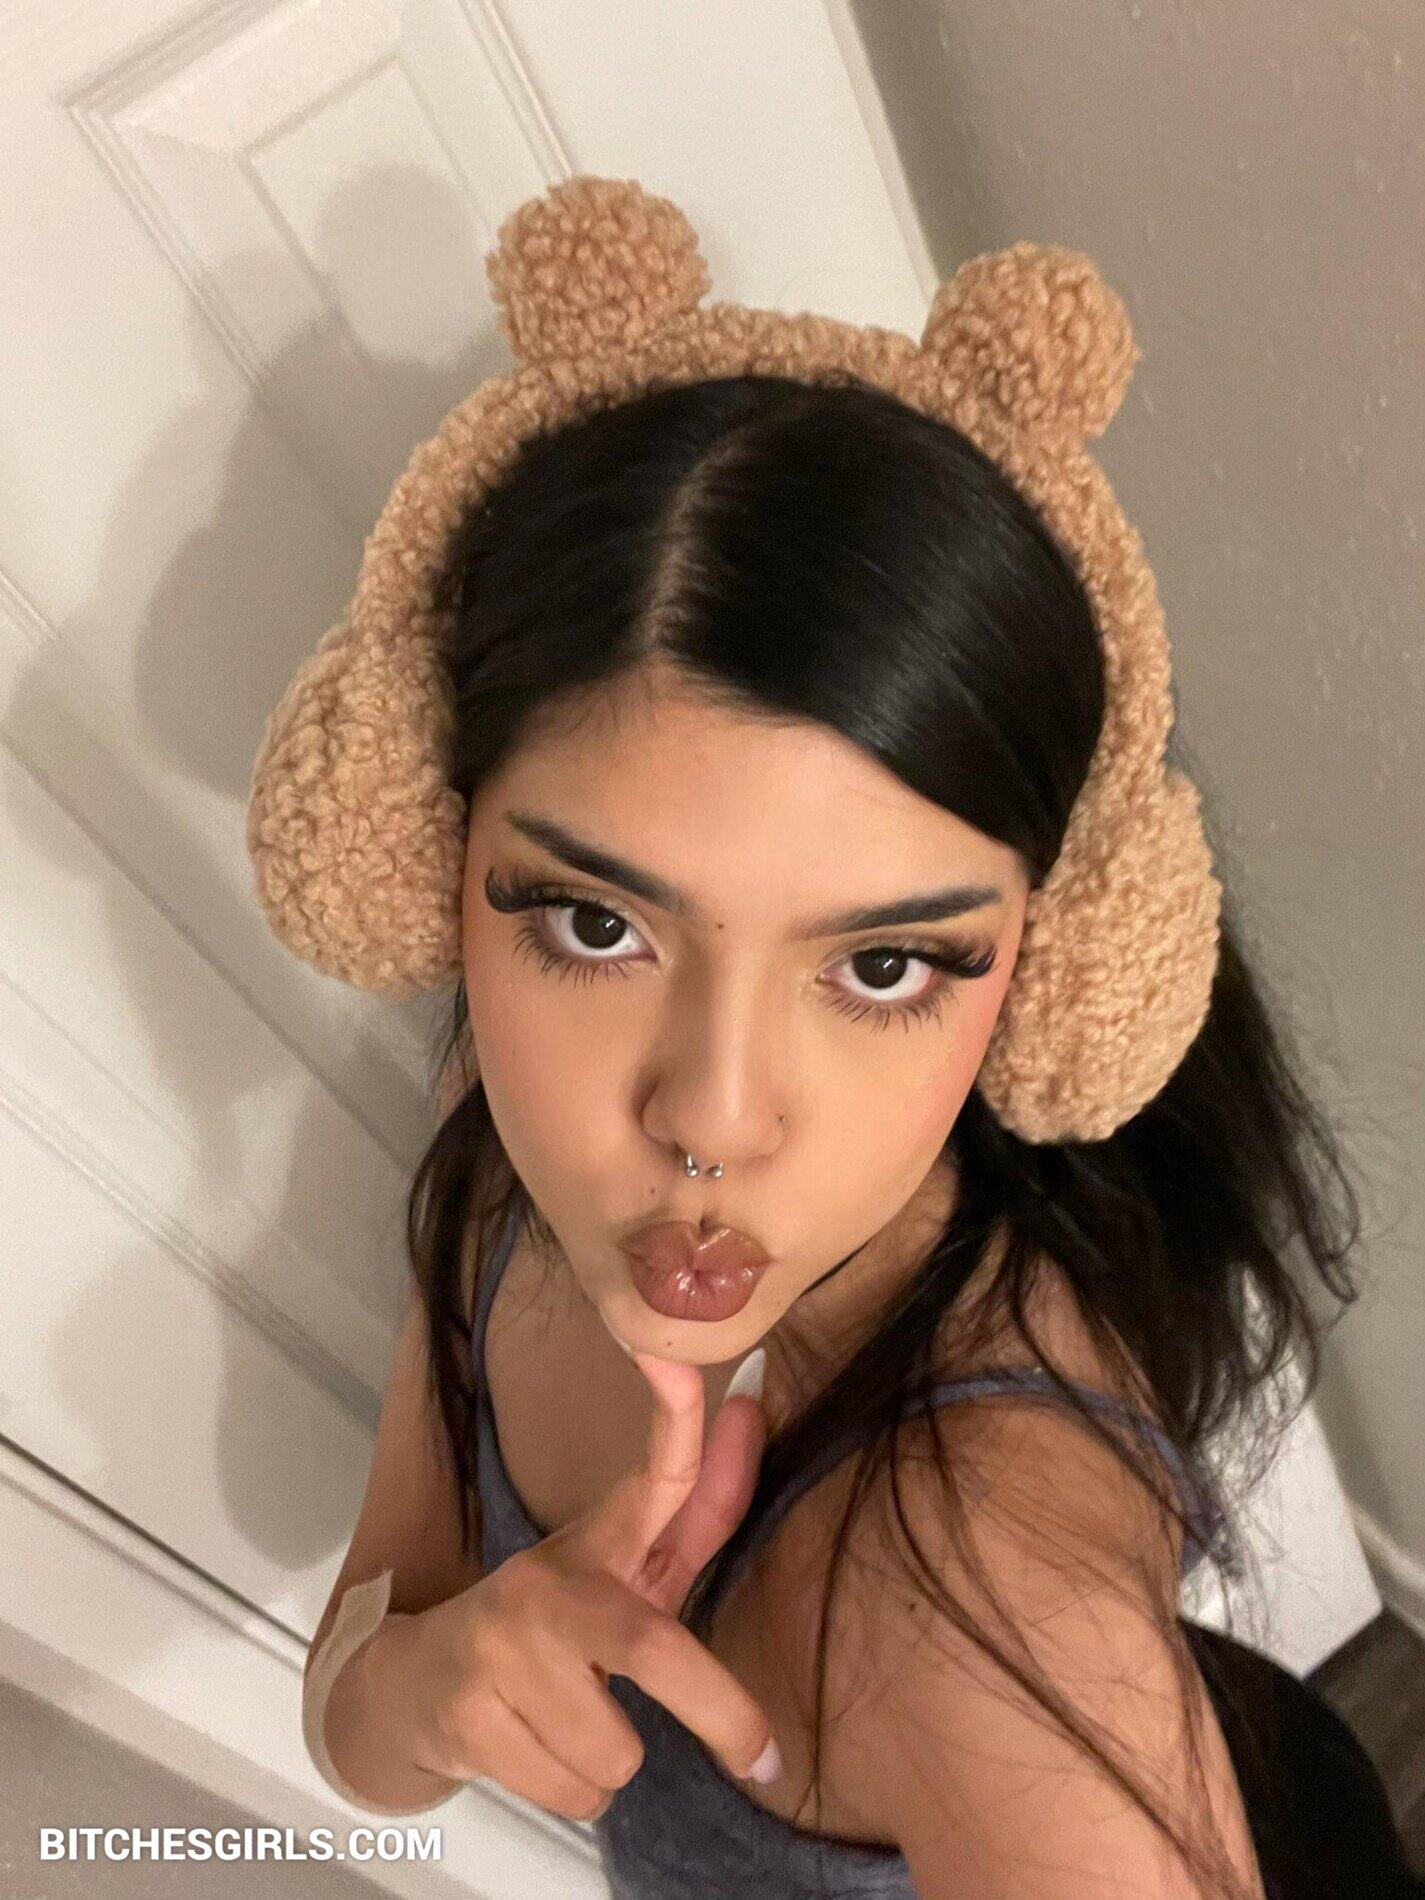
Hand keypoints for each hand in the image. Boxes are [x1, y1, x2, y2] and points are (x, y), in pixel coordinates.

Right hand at [387, 1348, 775, 1821]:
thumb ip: (697, 1516)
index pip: (655, 1470)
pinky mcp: (469, 1709)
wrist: (412, 1686)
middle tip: (763, 1756)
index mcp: (598, 1541)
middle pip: (651, 1646)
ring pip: (617, 1750)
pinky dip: (569, 1791)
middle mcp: (548, 1580)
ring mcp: (502, 1642)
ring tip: (566, 1727)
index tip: (688, 1363)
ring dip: (608, 1763)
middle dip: (720, 1711)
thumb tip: (752, 1411)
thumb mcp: (625, 1577)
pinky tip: (530, 1749)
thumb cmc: (552, 1632)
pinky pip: (573, 1791)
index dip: (677, 1413)